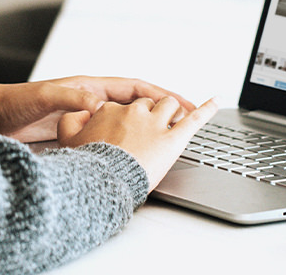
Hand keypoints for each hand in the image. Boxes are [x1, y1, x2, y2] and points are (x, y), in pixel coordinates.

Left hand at [0, 76, 195, 141]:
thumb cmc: (18, 102)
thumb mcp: (47, 97)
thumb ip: (74, 98)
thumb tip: (100, 104)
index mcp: (94, 88)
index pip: (137, 88)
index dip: (162, 94)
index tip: (182, 102)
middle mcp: (97, 100)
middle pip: (141, 103)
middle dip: (166, 109)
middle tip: (190, 118)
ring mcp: (93, 117)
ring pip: (132, 120)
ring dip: (153, 125)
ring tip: (174, 134)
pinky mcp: (86, 133)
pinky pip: (118, 134)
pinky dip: (134, 139)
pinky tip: (142, 149)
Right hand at [58, 97, 217, 190]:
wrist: (101, 183)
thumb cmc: (87, 165)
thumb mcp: (68, 139)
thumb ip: (72, 121)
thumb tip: (81, 113)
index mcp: (111, 110)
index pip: (124, 107)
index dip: (126, 120)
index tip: (124, 132)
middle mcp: (135, 112)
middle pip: (149, 104)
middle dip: (151, 114)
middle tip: (149, 133)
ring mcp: (156, 124)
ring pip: (169, 105)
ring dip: (172, 112)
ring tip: (172, 122)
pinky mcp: (173, 139)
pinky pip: (194, 119)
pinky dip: (208, 109)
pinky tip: (217, 101)